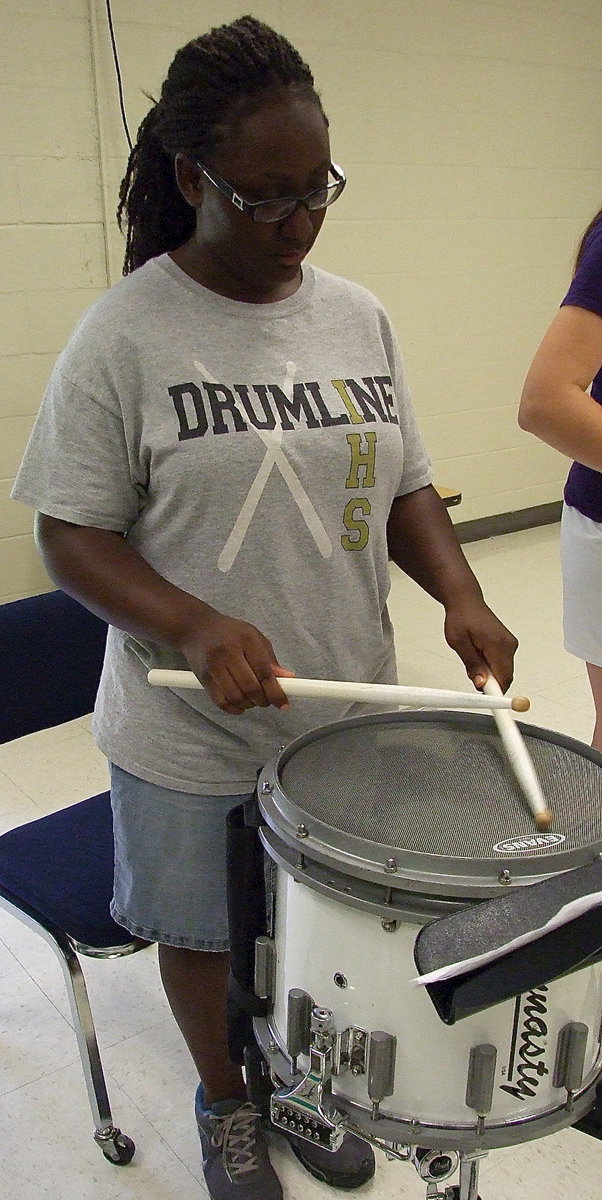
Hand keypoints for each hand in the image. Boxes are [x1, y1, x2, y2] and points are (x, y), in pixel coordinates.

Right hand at [179, 607, 294, 714]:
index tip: (283, 703)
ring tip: (253, 700)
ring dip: (249, 705)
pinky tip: (239, 705)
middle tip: (267, 701)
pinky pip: (221, 702)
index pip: (264, 672)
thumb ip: (270, 659)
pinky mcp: (203, 678)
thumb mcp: (254, 637)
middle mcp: (228, 652)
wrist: (196, 627)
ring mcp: (213, 666)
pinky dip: (233, 708)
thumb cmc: (229, 632)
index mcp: (246, 640)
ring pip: (236, 697)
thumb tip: (287, 679)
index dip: (276, 691)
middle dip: (263, 700)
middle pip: (250, 687)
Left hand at [443, 597, 517, 692]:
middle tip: (473, 673)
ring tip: (473, 656)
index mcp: (497, 644)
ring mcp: (510, 645)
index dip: (500, 694)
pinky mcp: (508, 645)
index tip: (499, 706)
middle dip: (490, 682)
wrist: (466, 602)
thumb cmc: (461, 618)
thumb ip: (472, 664)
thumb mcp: (459, 642)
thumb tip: (481, 683)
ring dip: (489, 673)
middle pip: (505, 677)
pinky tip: (479, 655)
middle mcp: (508, 645)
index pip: (503, 678)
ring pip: (503, 672)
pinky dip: (492, 666)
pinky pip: (502, 664)